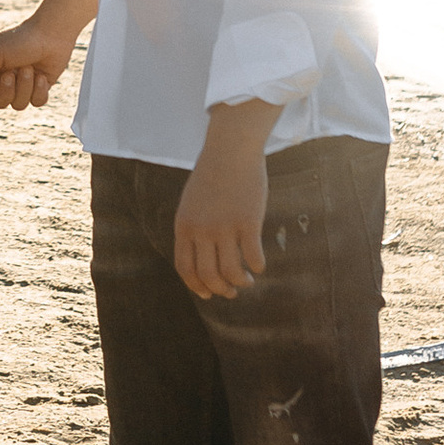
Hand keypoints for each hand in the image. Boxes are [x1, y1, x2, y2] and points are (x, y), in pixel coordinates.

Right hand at [0, 8, 74, 110]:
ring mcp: (23, 85)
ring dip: (24, 87)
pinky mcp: (40, 88)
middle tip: (13, 72)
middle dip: (7, 90)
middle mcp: (5, 80)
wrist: (50, 33)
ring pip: (18, 105)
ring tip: (30, 69)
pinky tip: (42, 76)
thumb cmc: (20, 39)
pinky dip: (39, 90)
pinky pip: (36, 102)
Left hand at [174, 100, 272, 302]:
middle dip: (221, 290)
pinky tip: (259, 265)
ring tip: (247, 280)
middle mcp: (202, 230)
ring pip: (232, 272)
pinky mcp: (248, 222)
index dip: (197, 286)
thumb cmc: (212, 175)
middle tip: (231, 292)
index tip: (208, 294)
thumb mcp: (191, 203)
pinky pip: (253, 257)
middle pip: (209, 275)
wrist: (230, 149)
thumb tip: (202, 260)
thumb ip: (193, 229)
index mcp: (184, 226)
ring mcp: (225, 227)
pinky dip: (257, 266)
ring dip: (240, 283)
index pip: (186, 268)